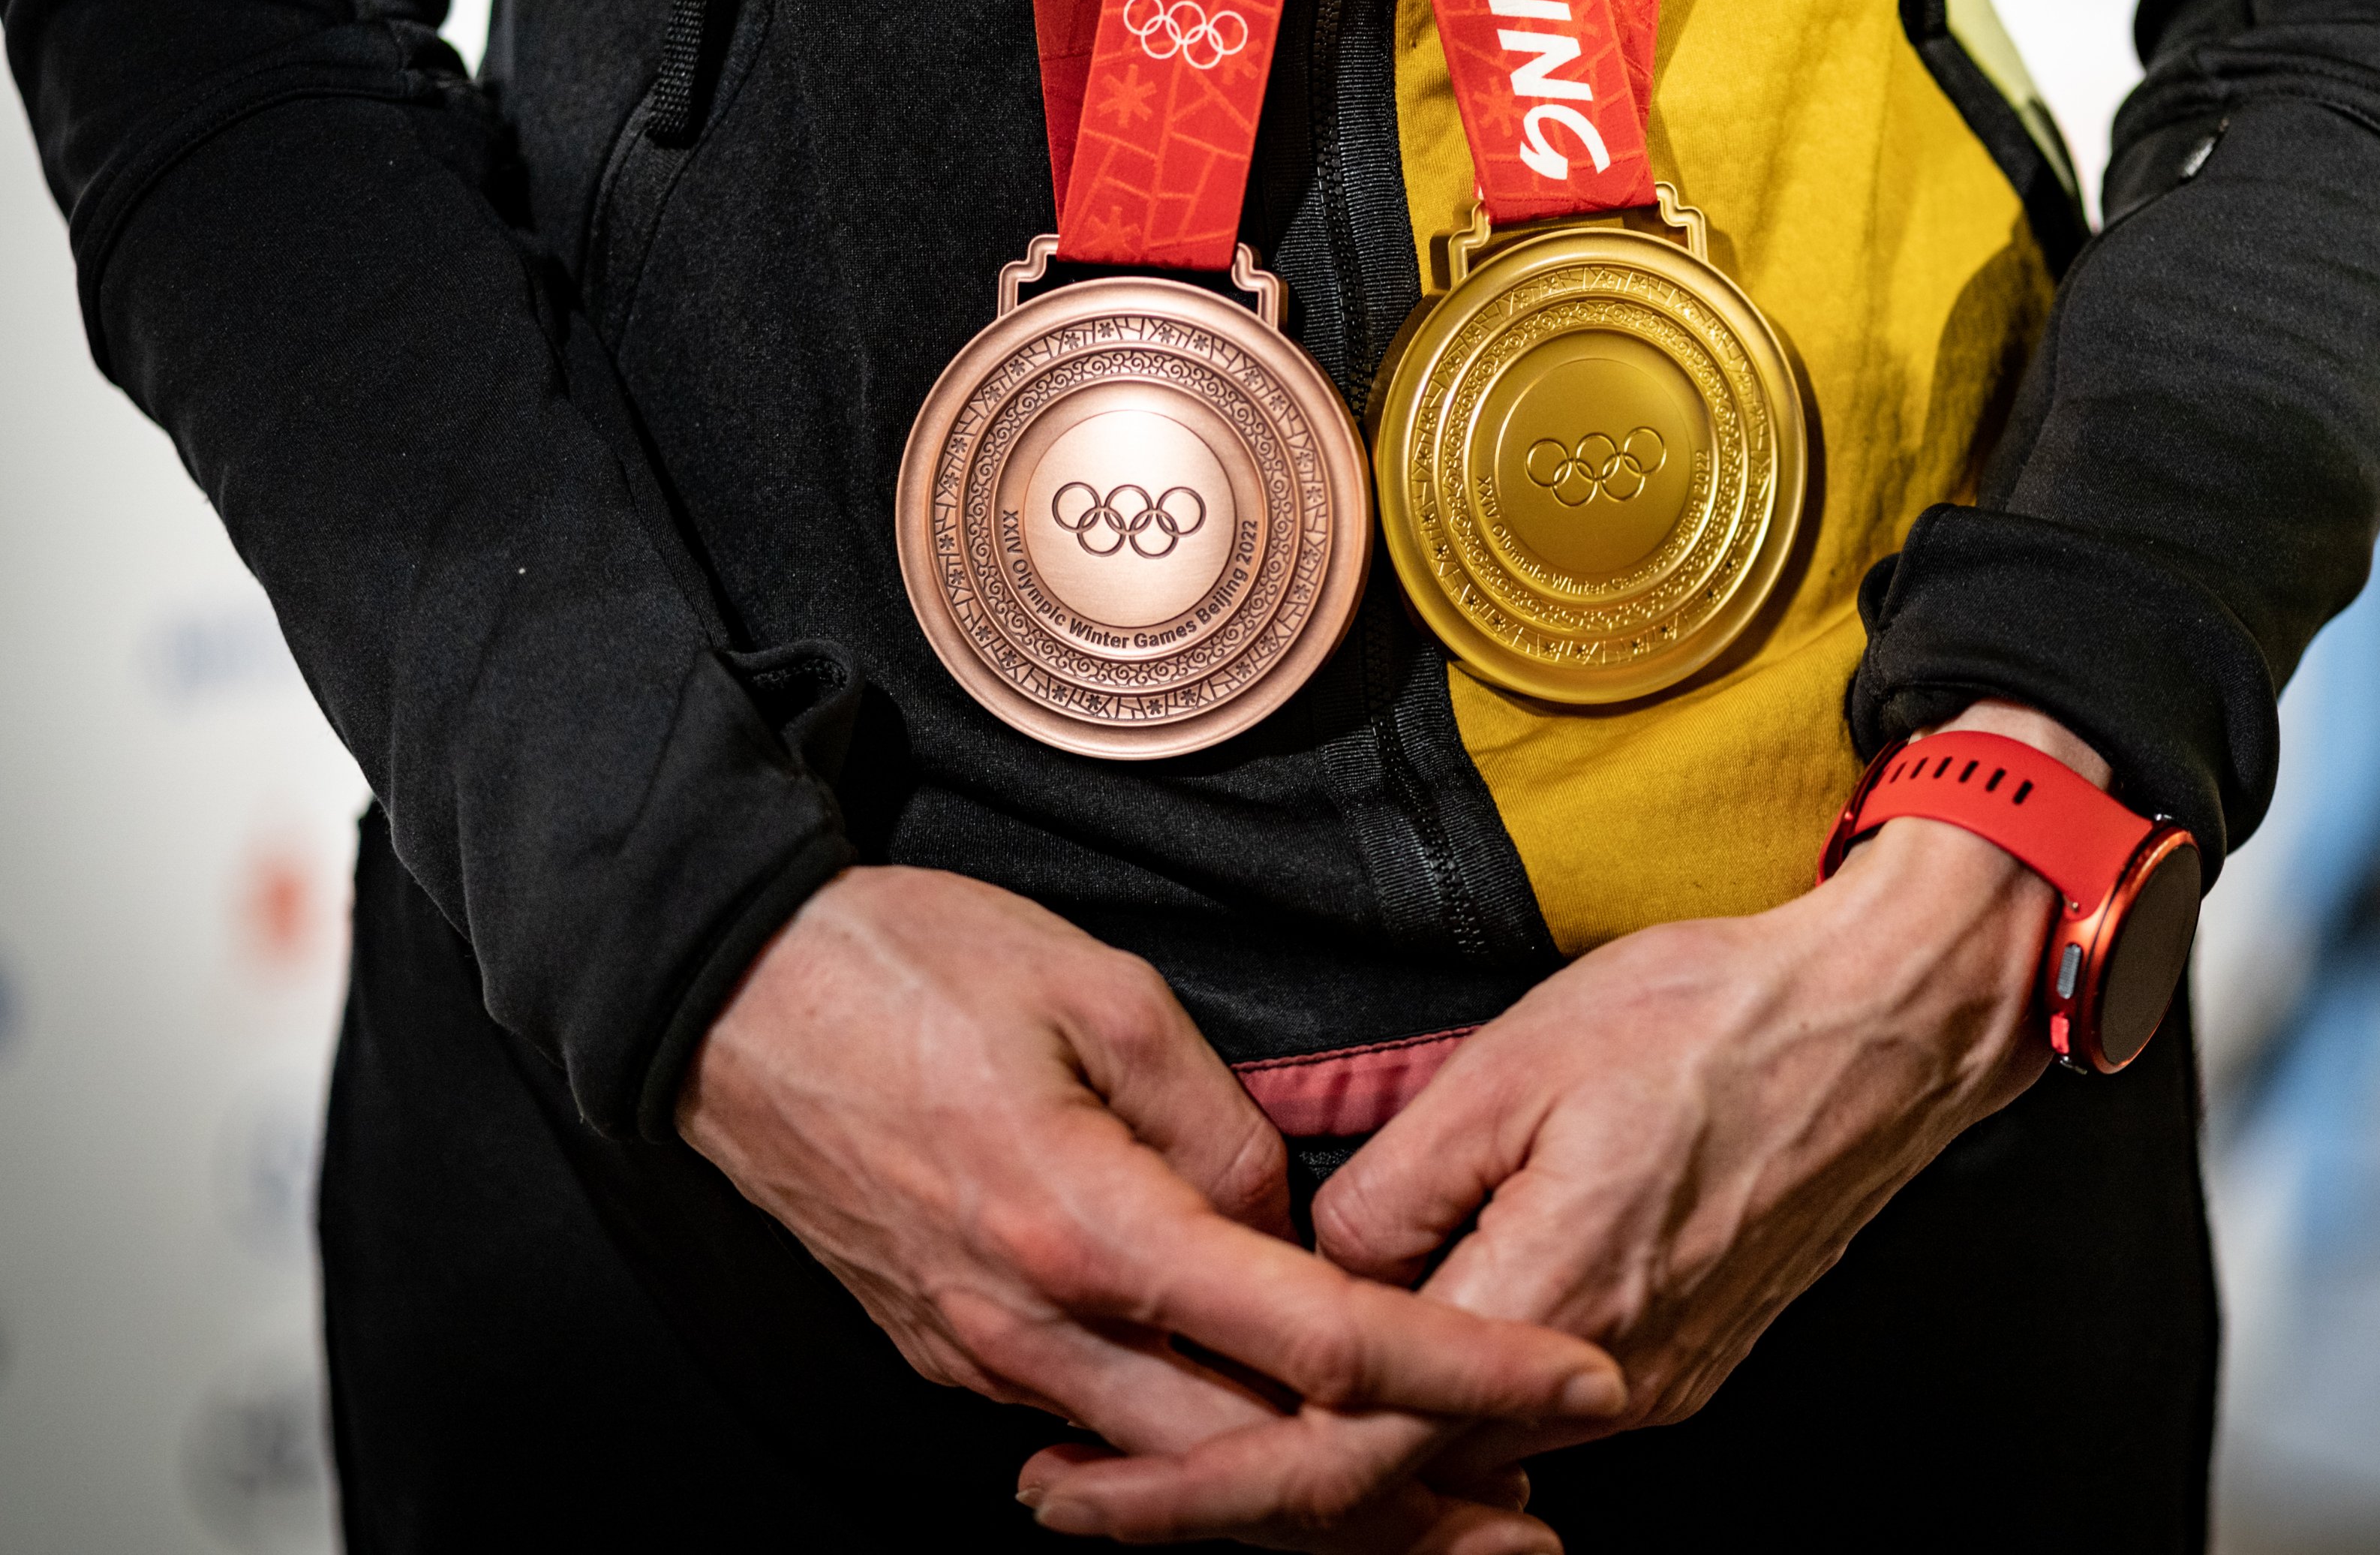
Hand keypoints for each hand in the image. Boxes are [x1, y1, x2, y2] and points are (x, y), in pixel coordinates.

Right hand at [678, 865, 1624, 1547]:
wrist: (720, 997)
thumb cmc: (905, 962)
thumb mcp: (1094, 991)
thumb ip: (1215, 1122)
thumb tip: (1283, 1223)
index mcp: (1088, 1223)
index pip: (1320, 1335)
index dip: (1463, 1371)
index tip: (1576, 1384)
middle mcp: (1035, 1322)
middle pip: (1255, 1458)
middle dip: (1407, 1502)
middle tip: (1536, 1522)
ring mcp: (984, 1353)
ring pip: (1177, 1475)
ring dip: (1313, 1509)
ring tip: (1440, 1514)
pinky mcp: (952, 1349)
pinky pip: (1103, 1433)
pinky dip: (1204, 1465)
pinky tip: (1275, 1459)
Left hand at [1021, 704, 2093, 1541]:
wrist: (1885, 1024)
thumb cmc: (1708, 1017)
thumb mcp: (1510, 1063)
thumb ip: (1392, 1187)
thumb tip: (1316, 1262)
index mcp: (1542, 1307)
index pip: (1332, 1453)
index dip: (1189, 1489)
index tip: (1077, 1491)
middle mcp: (1601, 1384)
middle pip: (1378, 1490)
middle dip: (1218, 1499)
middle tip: (1076, 1487)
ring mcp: (1647, 1383)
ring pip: (1442, 1464)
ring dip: (1309, 1464)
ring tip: (1173, 1434)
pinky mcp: (1674, 1358)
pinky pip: (1511, 1426)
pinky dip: (1405, 1429)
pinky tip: (1334, 1395)